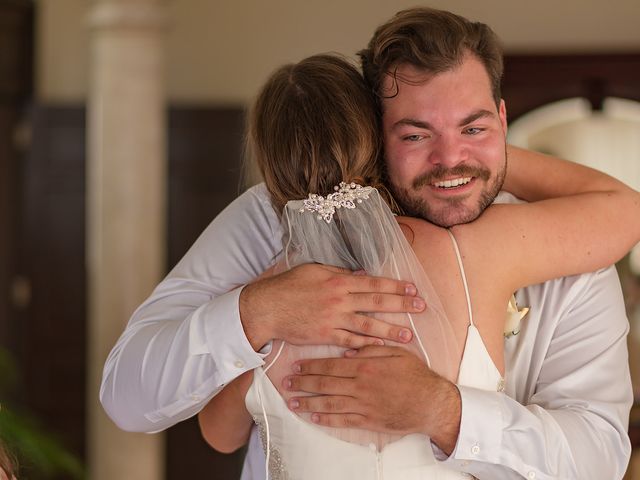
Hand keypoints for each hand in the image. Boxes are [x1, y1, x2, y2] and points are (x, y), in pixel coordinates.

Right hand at [239, 263, 423, 350]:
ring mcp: (333, 319)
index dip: (395, 286)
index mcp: (338, 281)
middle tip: (421, 308)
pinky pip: (350, 341)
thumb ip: (339, 273)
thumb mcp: (315, 270)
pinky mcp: (325, 336)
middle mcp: (340, 300)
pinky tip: (380, 349)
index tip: (412, 288)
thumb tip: (361, 274)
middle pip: (377, 303)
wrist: (268, 307)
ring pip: (368, 325)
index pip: (373, 283)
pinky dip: (366, 345)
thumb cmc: (290, 285)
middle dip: (401, 305)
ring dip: (390, 330)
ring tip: (408, 336)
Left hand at [284, 345, 460, 453]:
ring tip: (292, 401)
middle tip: (286, 382)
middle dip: (303, 383)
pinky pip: (342, 420)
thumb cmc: (416, 375)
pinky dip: (326, 419)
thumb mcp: (396, 353)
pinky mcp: (368, 421)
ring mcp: (363, 405)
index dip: (311, 366)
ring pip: (329, 403)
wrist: (431, 404)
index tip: (296, 365)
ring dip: (308, 402)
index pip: (331, 365)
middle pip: (324, 384)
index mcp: (365, 366)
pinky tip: (313, 418)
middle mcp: (360, 386)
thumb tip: (349, 350)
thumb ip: (371, 349)